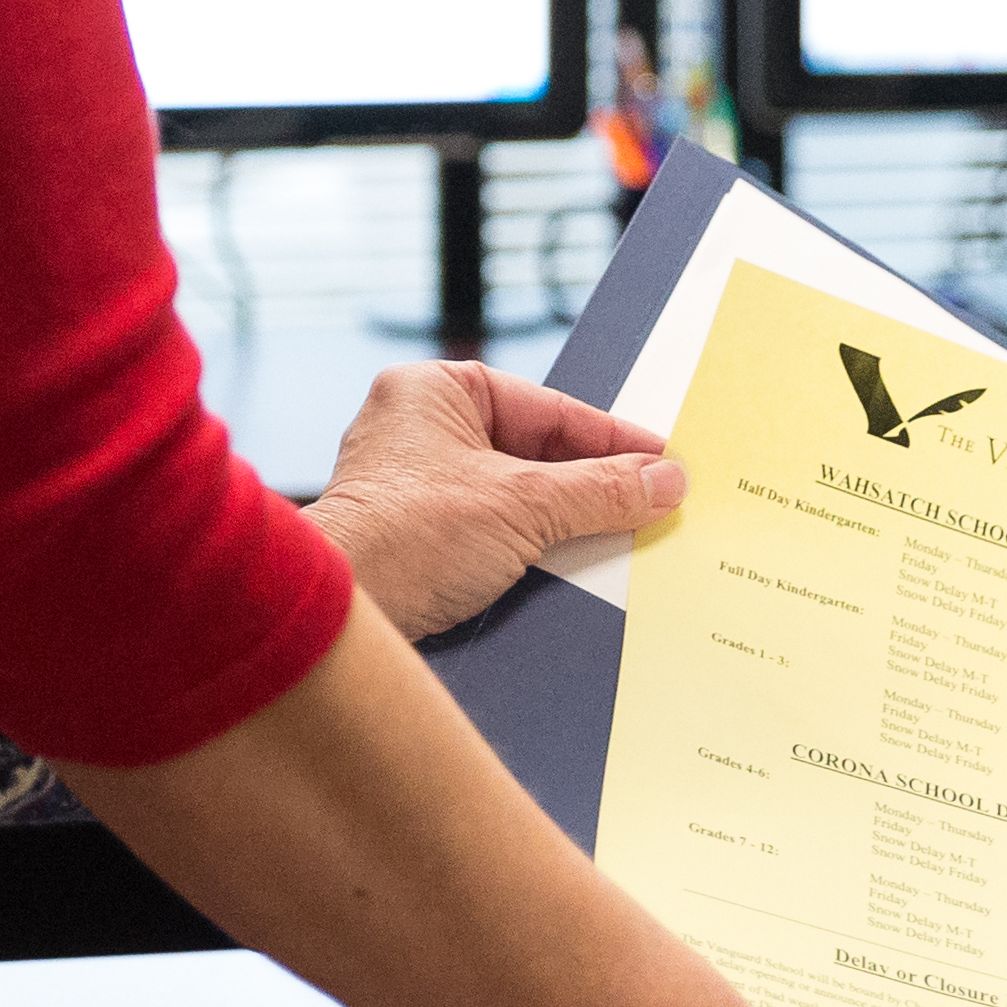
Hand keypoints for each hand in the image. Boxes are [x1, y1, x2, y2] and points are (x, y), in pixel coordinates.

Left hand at [302, 360, 684, 639]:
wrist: (340, 616)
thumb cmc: (409, 538)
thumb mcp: (525, 505)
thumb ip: (601, 490)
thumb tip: (666, 481)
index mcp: (433, 390)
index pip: (547, 408)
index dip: (611, 438)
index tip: (662, 460)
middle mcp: (416, 428)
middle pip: (532, 452)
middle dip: (589, 483)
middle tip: (652, 500)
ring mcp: (409, 484)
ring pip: (512, 494)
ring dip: (562, 519)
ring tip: (623, 535)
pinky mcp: (410, 535)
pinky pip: (488, 528)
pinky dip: (530, 545)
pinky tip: (572, 564)